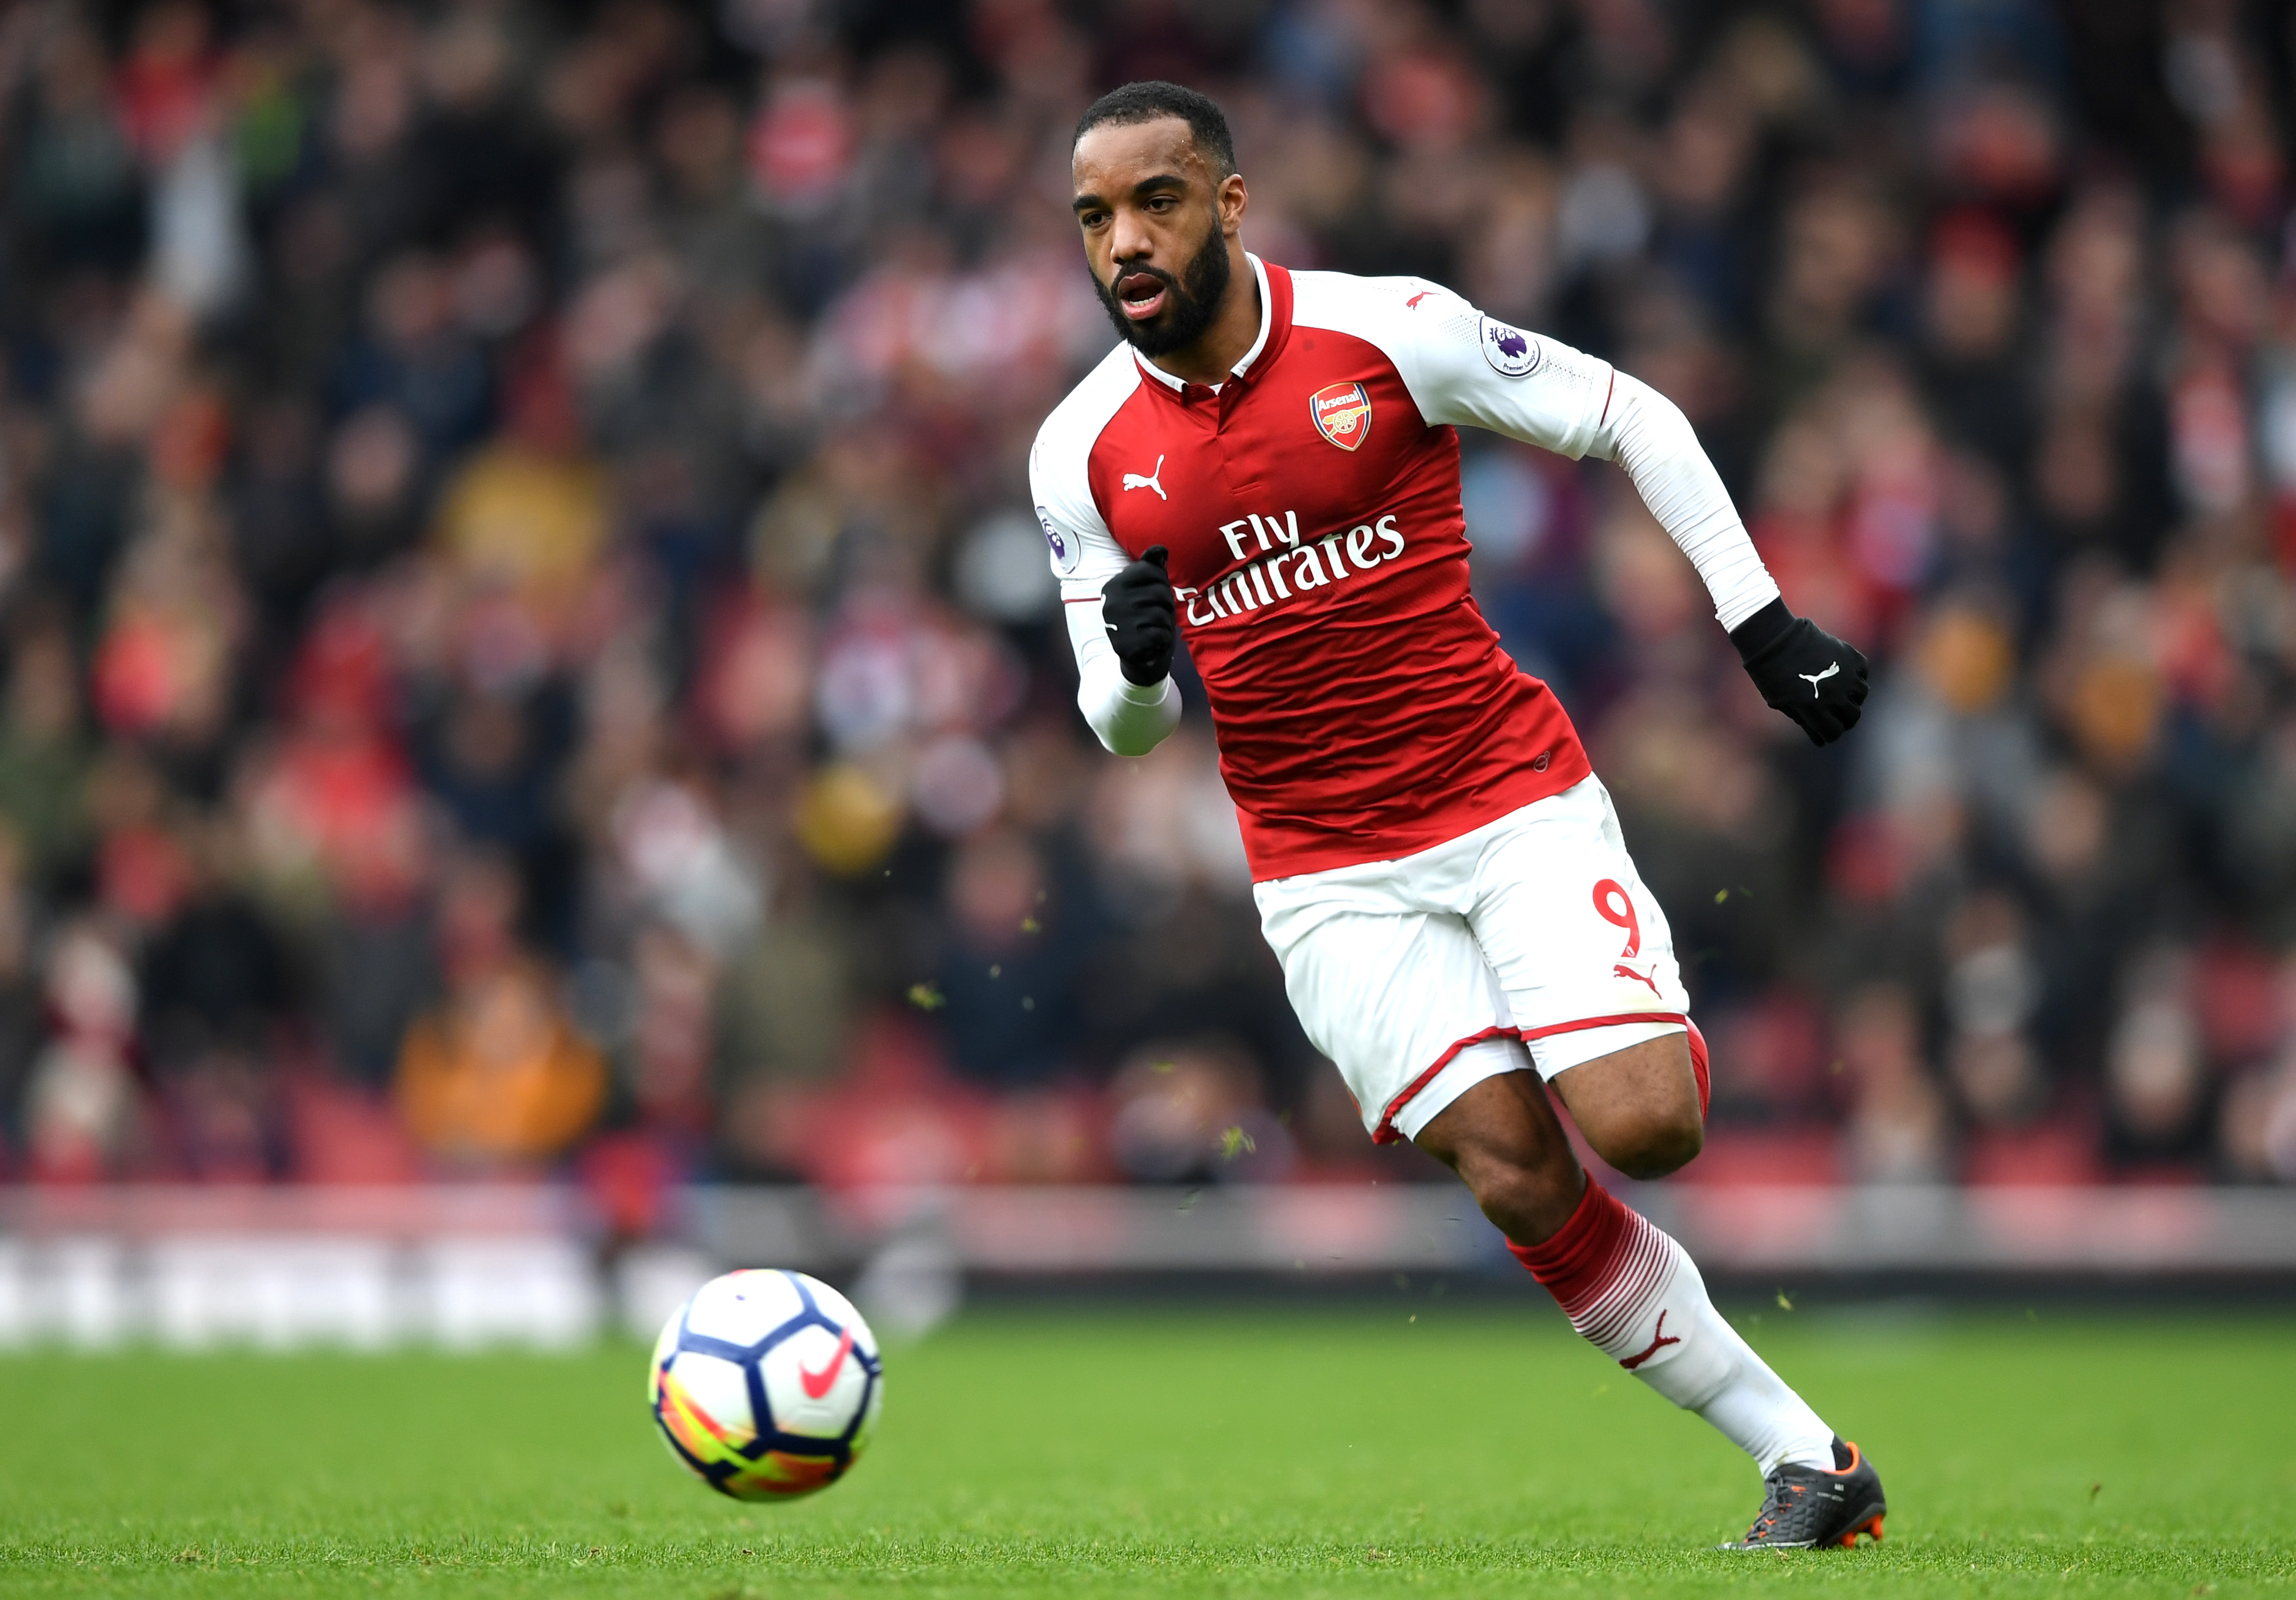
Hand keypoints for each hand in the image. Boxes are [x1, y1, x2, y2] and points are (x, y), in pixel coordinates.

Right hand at [1102, 545, 1175, 686]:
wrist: (1141, 658)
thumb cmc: (1147, 618)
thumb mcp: (1150, 590)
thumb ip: (1153, 568)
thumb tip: (1161, 549)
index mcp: (1114, 585)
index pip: (1151, 571)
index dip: (1162, 583)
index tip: (1155, 596)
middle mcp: (1111, 602)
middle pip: (1160, 593)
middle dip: (1166, 606)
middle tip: (1156, 616)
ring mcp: (1117, 625)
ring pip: (1162, 615)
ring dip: (1165, 624)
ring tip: (1154, 629)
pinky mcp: (1126, 646)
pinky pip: (1160, 635)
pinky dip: (1163, 640)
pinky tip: (1153, 642)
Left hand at [1728, 598, 1868, 745]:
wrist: (1774, 638)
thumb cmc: (1771, 674)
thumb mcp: (1782, 703)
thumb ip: (1804, 721)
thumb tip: (1821, 741)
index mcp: (1814, 709)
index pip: (1834, 732)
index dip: (1830, 733)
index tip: (1825, 728)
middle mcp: (1834, 695)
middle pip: (1853, 716)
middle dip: (1845, 719)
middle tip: (1837, 713)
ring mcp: (1846, 675)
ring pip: (1862, 694)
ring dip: (1853, 696)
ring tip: (1840, 690)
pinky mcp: (1851, 657)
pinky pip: (1863, 671)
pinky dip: (1857, 674)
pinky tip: (1843, 673)